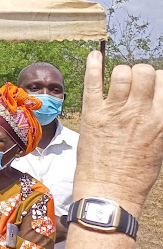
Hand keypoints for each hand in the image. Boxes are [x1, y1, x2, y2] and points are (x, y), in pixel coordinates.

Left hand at [73, 51, 162, 217]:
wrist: (109, 192)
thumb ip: (157, 122)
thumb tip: (156, 106)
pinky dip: (93, 65)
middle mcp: (140, 112)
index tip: (149, 86)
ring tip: (116, 83)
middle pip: (145, 72)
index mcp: (161, 120)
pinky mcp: (92, 113)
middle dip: (139, 73)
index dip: (156, 80)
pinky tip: (94, 56)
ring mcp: (115, 111)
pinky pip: (93, 81)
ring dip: (120, 73)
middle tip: (132, 85)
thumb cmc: (134, 175)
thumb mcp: (158, 146)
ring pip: (122, 72)